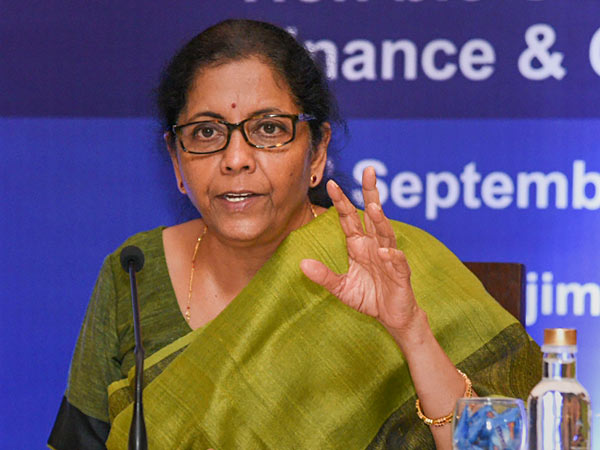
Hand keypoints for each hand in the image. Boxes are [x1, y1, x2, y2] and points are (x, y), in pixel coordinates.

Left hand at [300, 166, 419, 331]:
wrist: (392, 317)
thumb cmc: (369, 297)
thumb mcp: (341, 288)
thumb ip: (324, 276)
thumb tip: (302, 264)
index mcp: (359, 245)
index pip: (349, 219)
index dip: (342, 202)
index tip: (331, 184)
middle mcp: (375, 245)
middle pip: (373, 214)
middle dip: (371, 193)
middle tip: (369, 170)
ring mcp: (389, 257)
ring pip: (386, 233)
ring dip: (380, 220)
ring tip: (373, 208)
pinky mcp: (400, 274)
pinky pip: (397, 262)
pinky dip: (392, 256)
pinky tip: (385, 252)